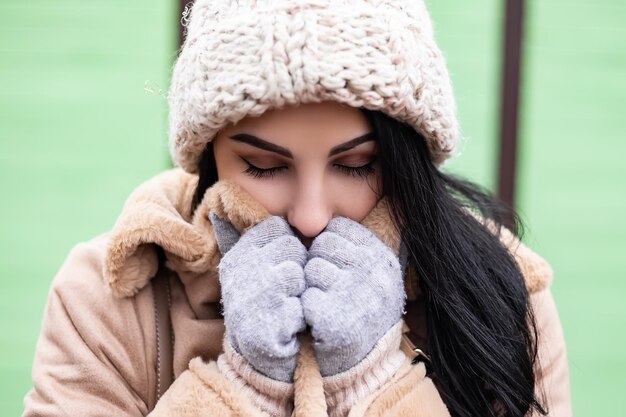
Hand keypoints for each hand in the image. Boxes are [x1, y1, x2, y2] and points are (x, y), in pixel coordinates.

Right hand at [210, 213, 306, 381]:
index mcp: (237, 254)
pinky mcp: (262, 321)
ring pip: (296, 272)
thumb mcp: (253, 270)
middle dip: (296, 268)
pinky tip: (289, 325)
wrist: (261, 357)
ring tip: (286, 306)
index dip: (288, 247)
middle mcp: (237, 270)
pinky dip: (300, 314)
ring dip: (299, 292)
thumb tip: (216, 214)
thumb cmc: (264, 305)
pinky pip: (299, 302)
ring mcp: (248, 294)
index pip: (275, 227)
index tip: (281, 267)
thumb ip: (246, 242)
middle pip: (289, 245)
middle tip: (286, 291)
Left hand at [302, 216, 405, 376]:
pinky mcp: (338, 322)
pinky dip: (306, 309)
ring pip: (311, 269)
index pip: (339, 228)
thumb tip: (315, 217)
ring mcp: (359, 296)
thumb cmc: (359, 309)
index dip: (328, 247)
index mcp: (383, 256)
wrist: (365, 364)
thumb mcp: (368, 272)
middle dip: (318, 264)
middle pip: (323, 244)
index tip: (335, 267)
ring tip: (325, 304)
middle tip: (328, 289)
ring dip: (310, 287)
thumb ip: (350, 246)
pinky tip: (318, 321)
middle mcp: (376, 273)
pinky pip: (305, 298)